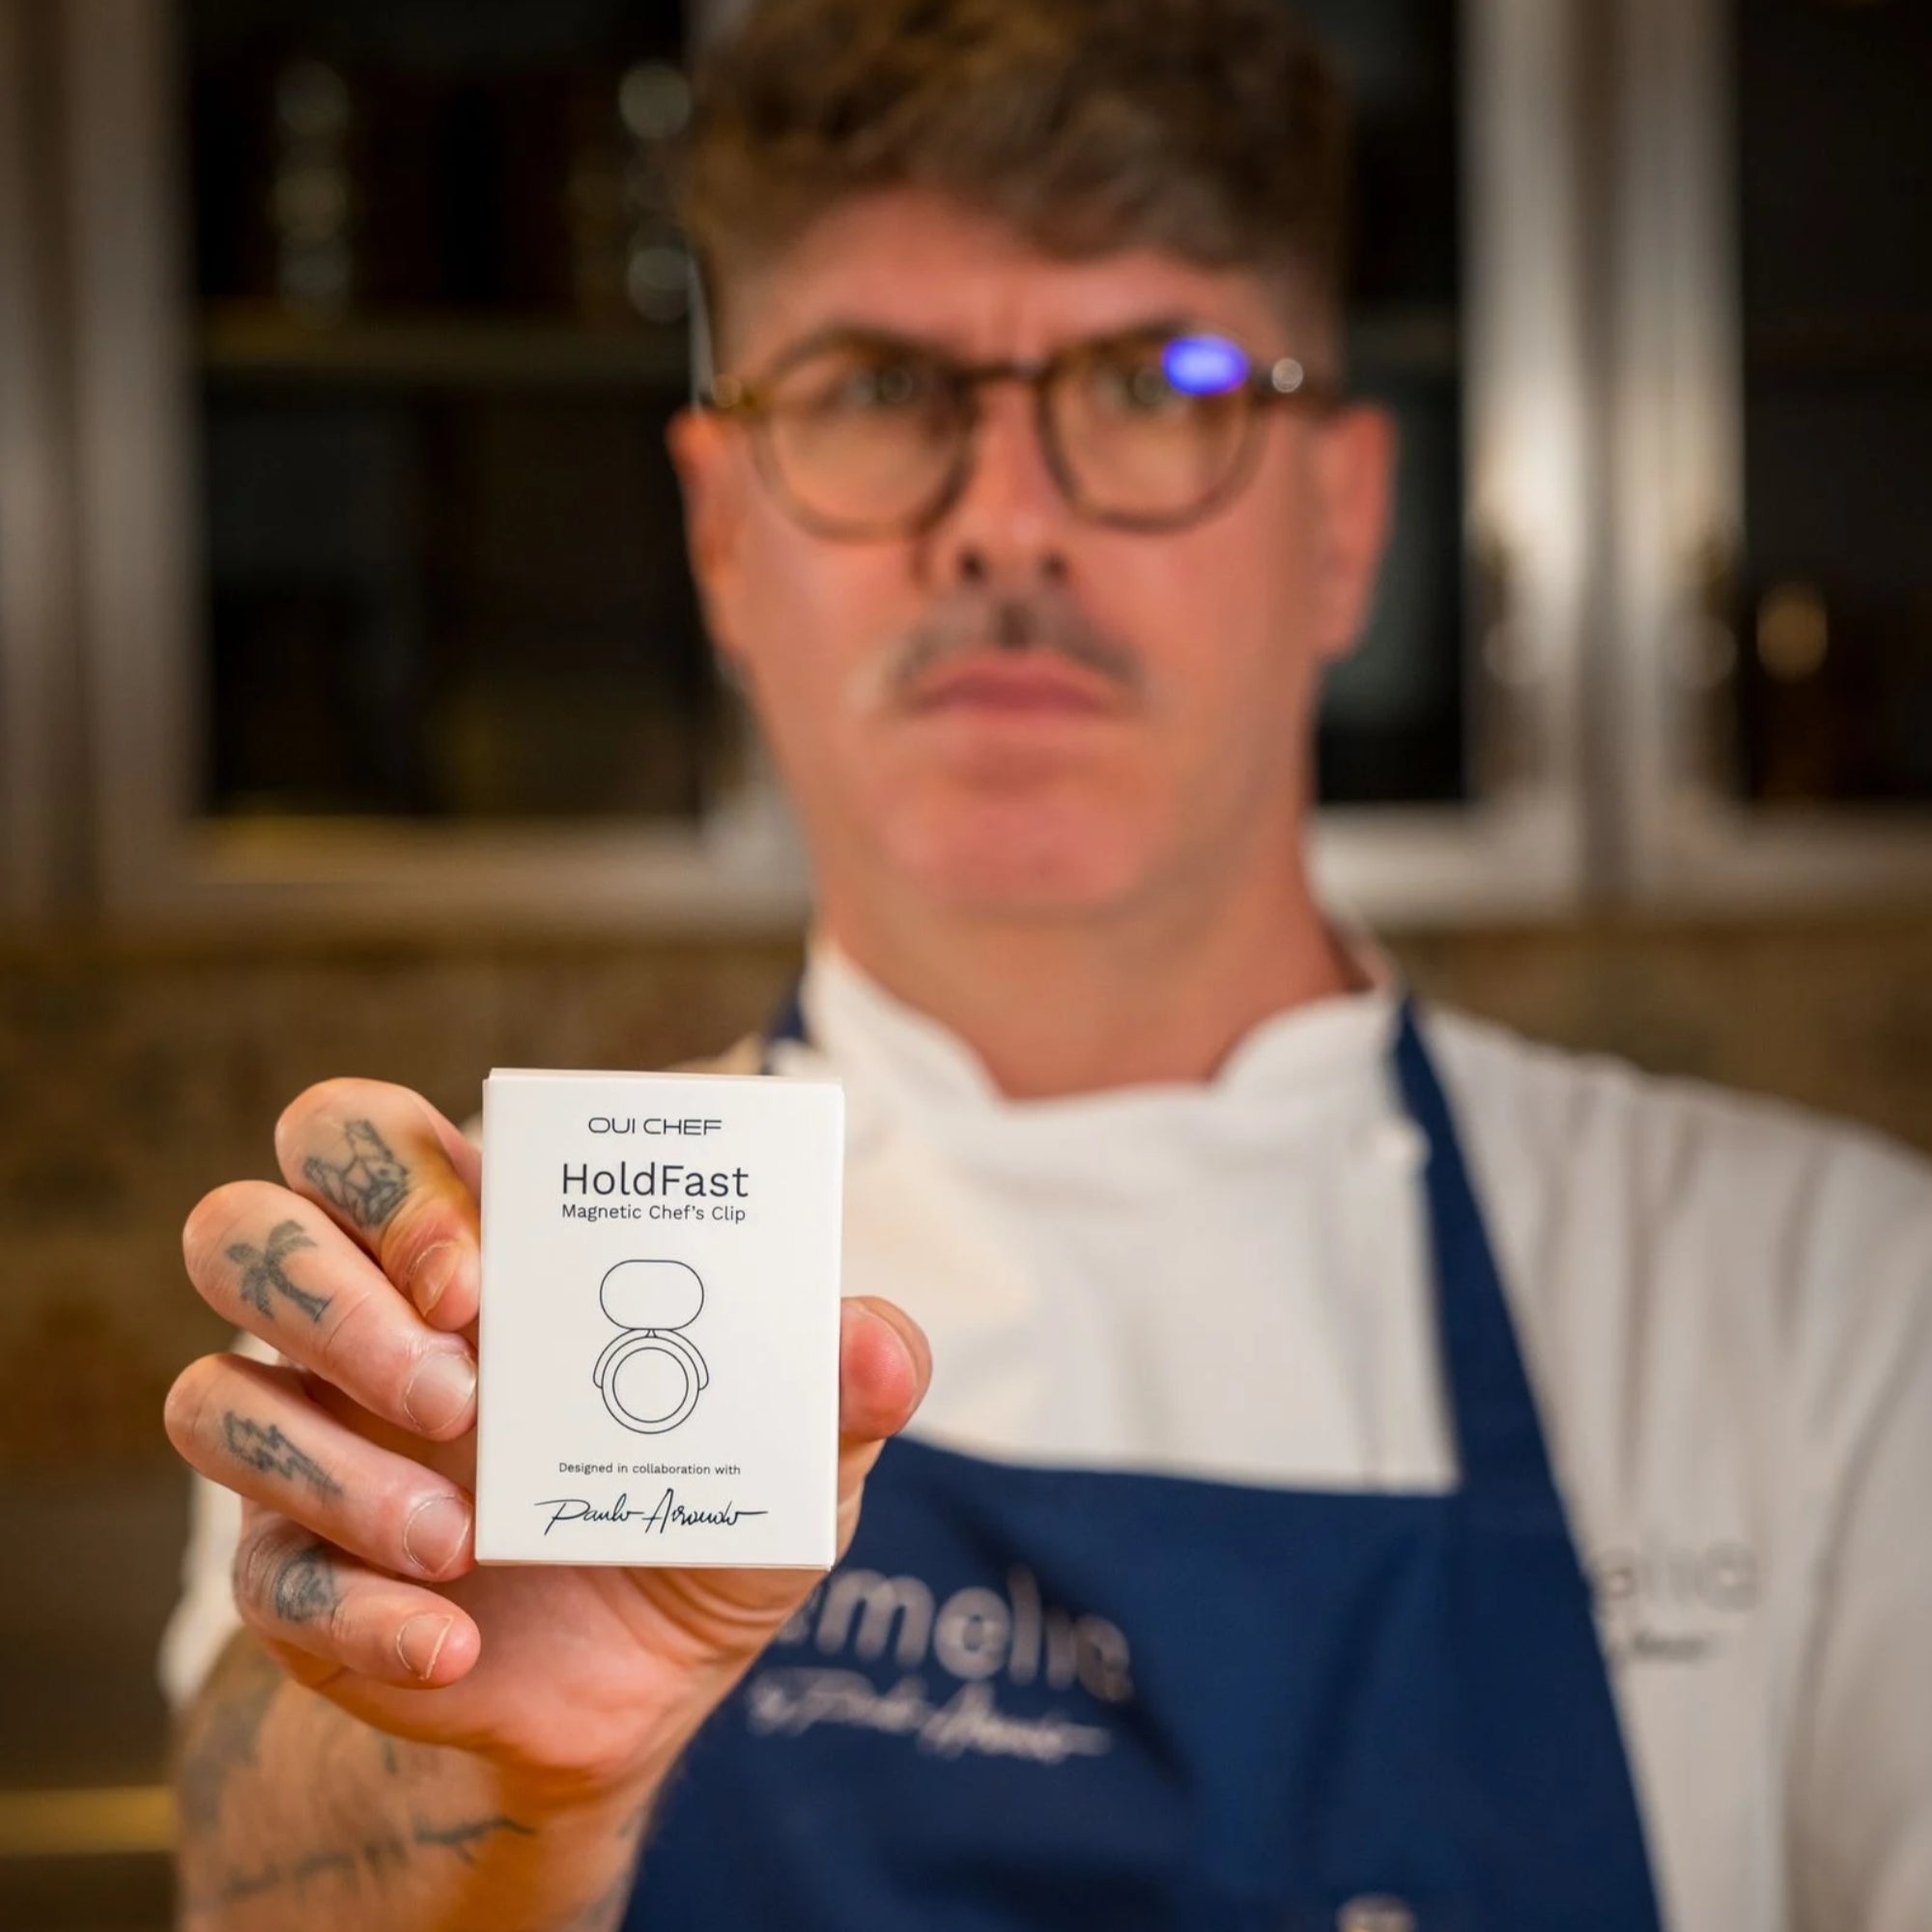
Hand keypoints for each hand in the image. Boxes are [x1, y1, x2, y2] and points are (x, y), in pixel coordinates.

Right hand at [165, 1079, 929, 1808]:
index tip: (481, 1274)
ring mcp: (318, 1444)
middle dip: (325, 1287)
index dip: (391, 1178)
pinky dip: (353, 1608)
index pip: (363, 1137)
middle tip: (459, 1373)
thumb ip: (842, 1379)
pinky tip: (449, 1638)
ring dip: (328, 1459)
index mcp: (481, 1245)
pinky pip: (260, 1572)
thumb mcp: (796, 1445)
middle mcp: (369, 1324)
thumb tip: (881, 1343)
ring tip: (462, 1528)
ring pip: (213, 1392)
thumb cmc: (703, 1508)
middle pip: (241, 1225)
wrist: (639, 1685)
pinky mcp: (295, 1575)